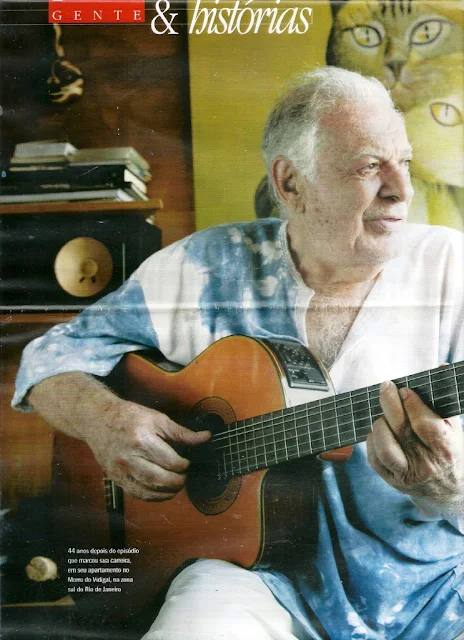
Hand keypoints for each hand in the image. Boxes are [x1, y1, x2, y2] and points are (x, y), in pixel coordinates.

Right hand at [85, 398, 210, 500]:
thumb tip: (206, 438)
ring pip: (149, 491)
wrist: (98, 420)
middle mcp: (129, 458)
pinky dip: (154, 496)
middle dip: (178, 482)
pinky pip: (138, 494)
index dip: (184, 466)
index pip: (170, 462)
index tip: (188, 463)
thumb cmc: (128, 417)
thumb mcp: (157, 419)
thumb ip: (182, 433)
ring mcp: (120, 471)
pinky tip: (162, 490)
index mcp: (141, 440)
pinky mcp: (116, 479)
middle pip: (160, 480)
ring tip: (176, 483)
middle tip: (185, 476)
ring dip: (168, 492)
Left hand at [367, 381, 463, 508]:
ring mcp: (407, 475)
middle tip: (386, 387)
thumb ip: (444, 400)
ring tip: (383, 414)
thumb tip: (440, 367)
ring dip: (380, 424)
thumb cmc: (451, 452)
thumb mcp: (455, 429)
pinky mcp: (392, 481)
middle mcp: (426, 465)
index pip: (425, 424)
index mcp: (446, 450)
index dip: (413, 404)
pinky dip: (372, 440)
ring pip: (384, 446)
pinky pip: (374, 458)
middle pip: (401, 430)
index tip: (405, 389)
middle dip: (390, 403)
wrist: (450, 491)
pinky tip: (378, 430)